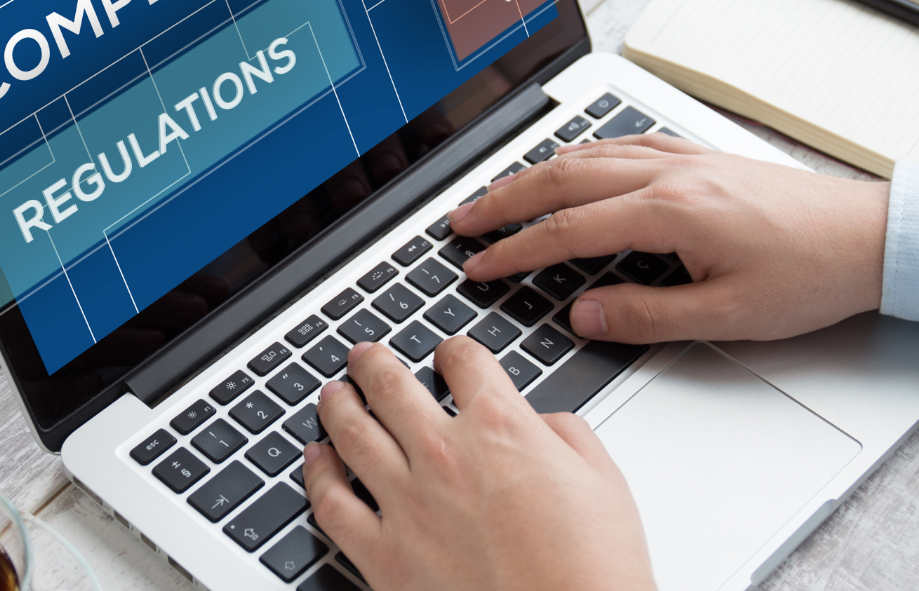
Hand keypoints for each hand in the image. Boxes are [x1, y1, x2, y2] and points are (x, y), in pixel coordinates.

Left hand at [304, 338, 655, 590]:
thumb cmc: (594, 570)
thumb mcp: (603, 479)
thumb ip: (564, 433)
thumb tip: (540, 424)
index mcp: (501, 427)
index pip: (465, 361)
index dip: (455, 350)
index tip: (450, 354)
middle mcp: (445, 455)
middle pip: (391, 386)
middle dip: (374, 364)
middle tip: (365, 356)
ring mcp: (408, 504)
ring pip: (352, 434)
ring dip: (338, 405)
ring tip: (332, 393)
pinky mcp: (384, 556)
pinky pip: (334, 504)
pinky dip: (318, 475)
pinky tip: (315, 461)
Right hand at [455, 134, 888, 342]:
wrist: (872, 237)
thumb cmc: (811, 275)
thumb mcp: (728, 316)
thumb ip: (649, 316)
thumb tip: (586, 316)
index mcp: (672, 211)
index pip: (570, 229)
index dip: (516, 250)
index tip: (480, 265)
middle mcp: (670, 172)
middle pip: (563, 177)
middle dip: (504, 200)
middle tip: (461, 220)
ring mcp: (683, 157)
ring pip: (587, 154)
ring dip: (534, 173)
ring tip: (497, 194)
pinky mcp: (698, 155)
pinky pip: (620, 143)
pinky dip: (580, 154)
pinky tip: (569, 164)